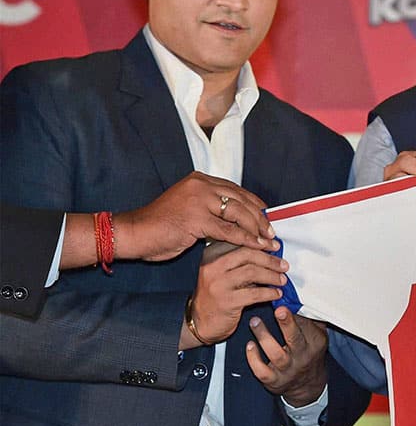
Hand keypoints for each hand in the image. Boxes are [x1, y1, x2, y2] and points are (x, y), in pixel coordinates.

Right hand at [116, 171, 277, 261]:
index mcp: (199, 180)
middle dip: (260, 216)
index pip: (235, 189)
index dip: (254, 202)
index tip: (267, 214)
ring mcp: (199, 201)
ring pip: (238, 213)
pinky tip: (255, 245)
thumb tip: (236, 216)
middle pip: (241, 199)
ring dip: (257, 228)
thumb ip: (209, 207)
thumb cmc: (159, 225)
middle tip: (272, 231)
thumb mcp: (188, 208)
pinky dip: (245, 239)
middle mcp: (201, 186)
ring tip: (268, 240)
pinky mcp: (196, 219)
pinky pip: (228, 230)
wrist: (134, 233)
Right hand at [182, 246, 287, 348]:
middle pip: (247, 253)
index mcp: (211, 255)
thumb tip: (268, 250)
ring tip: (282, 280)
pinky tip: (276, 294)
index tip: (275, 245)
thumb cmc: (215, 295)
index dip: (261, 242)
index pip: (239, 241)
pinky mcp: (227, 301)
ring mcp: (218, 284)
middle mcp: (212, 267)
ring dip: (272, 276)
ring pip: (252, 272)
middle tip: (283, 265)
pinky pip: (255, 293)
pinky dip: (269, 292)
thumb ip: (239, 260)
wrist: (199, 322)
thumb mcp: (222, 272)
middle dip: (270, 259)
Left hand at [246, 306, 328, 406]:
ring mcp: (287, 370)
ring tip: (255, 321)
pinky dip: (253, 359)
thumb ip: (310, 317)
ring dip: (264, 337)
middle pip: (295, 339)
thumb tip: (299, 297)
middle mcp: (302, 356)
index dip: (296, 313)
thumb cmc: (310, 352)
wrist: (308, 384)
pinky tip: (249, 345)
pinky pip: (262, 371)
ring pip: (276, 354)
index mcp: (315, 342)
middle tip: (278, 309)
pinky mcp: (274, 380)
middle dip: (287, 324)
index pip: (307, 325)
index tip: (287, 301)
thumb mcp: (317, 334)